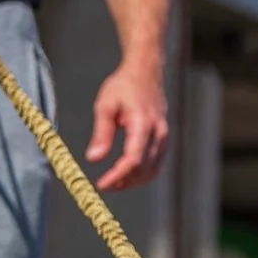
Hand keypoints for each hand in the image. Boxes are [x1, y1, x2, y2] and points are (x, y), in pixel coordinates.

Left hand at [86, 61, 168, 191]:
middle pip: (143, 170)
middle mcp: (158, 133)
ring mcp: (164, 137)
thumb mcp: (105, 106)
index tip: (101, 184)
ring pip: (152, 171)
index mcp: (143, 123)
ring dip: (132, 182)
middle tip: (103, 185)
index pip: (133, 159)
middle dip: (123, 182)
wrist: (146, 71)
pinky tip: (126, 176)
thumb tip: (93, 158)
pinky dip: (141, 175)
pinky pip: (156, 166)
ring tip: (113, 183)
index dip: (117, 176)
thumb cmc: (124, 86)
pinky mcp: (164, 140)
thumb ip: (101, 133)